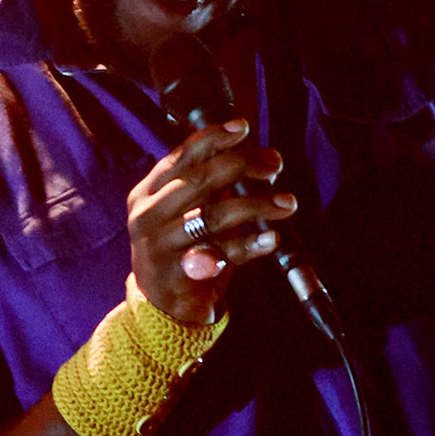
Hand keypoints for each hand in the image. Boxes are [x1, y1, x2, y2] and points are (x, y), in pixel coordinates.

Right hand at [127, 119, 292, 324]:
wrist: (161, 308)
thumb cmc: (182, 250)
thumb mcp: (185, 213)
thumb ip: (213, 186)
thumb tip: (264, 157)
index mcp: (147, 193)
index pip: (180, 156)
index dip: (213, 138)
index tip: (243, 127)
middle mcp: (148, 215)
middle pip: (198, 180)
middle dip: (242, 165)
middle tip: (275, 164)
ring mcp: (160, 246)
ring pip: (213, 215)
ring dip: (256, 205)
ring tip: (287, 203)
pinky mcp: (177, 274)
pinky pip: (220, 254)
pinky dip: (248, 244)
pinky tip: (271, 238)